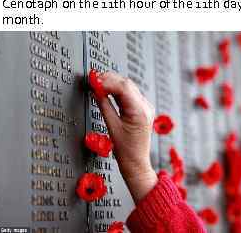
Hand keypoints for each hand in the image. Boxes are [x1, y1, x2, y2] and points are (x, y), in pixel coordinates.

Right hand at [95, 72, 157, 202]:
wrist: (136, 162)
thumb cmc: (126, 150)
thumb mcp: (112, 127)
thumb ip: (104, 106)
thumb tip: (97, 91)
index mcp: (140, 111)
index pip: (124, 88)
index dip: (108, 81)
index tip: (94, 80)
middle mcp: (146, 106)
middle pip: (128, 85)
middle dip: (110, 79)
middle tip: (94, 78)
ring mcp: (146, 107)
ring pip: (130, 87)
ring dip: (114, 83)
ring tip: (98, 82)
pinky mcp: (143, 109)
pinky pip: (131, 94)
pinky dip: (119, 90)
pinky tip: (108, 89)